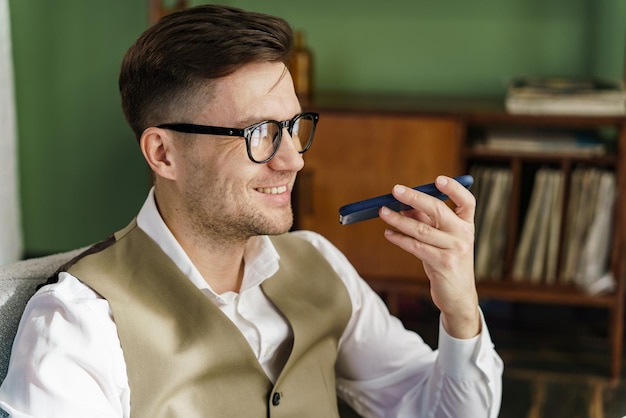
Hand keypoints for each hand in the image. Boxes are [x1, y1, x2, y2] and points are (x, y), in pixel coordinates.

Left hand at [380, 175, 480, 338]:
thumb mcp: (441, 240)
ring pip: (421, 229)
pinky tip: (388, 233)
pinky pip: (416, 246)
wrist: (458, 296)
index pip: (467, 201)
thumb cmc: (447, 262)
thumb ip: (428, 221)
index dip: (454, 189)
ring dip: (398, 219)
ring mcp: (455, 250)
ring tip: (382, 212)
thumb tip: (405, 203)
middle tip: (395, 190)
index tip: (437, 179)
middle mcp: (464, 235)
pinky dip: (400, 238)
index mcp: (467, 225)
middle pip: (439, 210)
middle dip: (414, 198)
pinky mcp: (443, 264)